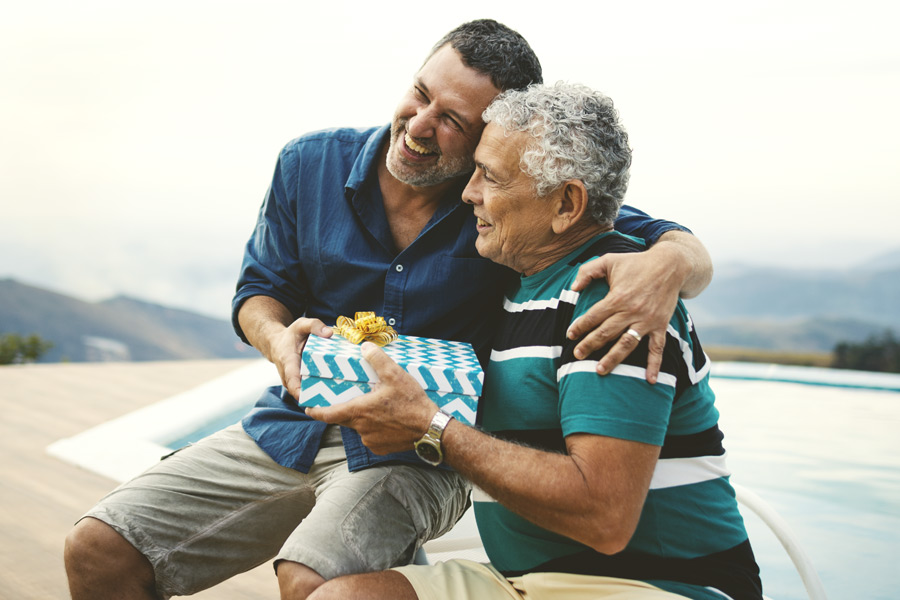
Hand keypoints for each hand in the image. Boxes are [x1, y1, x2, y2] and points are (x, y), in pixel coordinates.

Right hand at [269, 317, 331, 399]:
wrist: (277, 344)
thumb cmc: (291, 335)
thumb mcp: (301, 325)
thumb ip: (314, 325)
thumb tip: (329, 333)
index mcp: (288, 362)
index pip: (292, 381)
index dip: (300, 392)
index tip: (311, 399)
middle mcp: (289, 376)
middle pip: (301, 391)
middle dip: (316, 397)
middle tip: (335, 397)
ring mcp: (294, 382)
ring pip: (305, 393)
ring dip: (319, 395)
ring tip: (338, 396)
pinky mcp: (299, 384)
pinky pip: (308, 390)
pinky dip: (320, 391)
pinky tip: (335, 391)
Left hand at [305, 342, 436, 453]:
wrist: (431, 429)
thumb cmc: (412, 403)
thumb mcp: (395, 375)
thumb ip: (377, 359)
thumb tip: (365, 347)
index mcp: (359, 411)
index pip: (328, 414)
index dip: (316, 411)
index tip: (308, 409)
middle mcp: (361, 429)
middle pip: (344, 419)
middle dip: (346, 409)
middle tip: (354, 399)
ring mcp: (371, 441)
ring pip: (360, 428)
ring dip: (364, 419)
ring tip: (379, 408)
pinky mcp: (381, 449)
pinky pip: (372, 437)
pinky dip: (376, 429)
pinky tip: (389, 420)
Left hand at [566, 252, 682, 383]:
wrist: (670, 265)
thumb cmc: (636, 263)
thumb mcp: (609, 260)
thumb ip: (588, 271)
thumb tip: (573, 288)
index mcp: (617, 297)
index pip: (593, 316)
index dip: (580, 327)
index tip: (569, 335)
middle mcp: (631, 312)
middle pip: (606, 333)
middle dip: (589, 345)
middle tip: (577, 356)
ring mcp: (646, 321)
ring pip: (627, 345)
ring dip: (613, 359)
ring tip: (599, 370)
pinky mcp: (660, 325)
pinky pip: (657, 348)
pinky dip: (654, 365)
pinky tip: (649, 380)